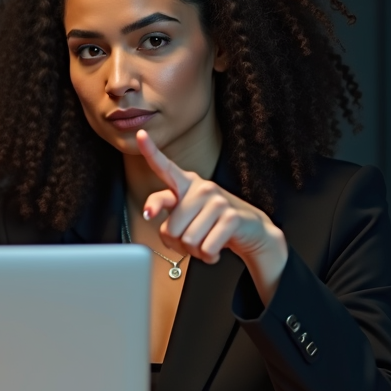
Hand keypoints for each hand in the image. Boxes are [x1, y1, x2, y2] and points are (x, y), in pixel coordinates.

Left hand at [137, 130, 287, 302]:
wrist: (249, 231)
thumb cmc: (210, 223)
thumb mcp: (184, 217)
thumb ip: (163, 213)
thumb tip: (150, 213)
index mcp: (185, 184)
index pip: (164, 168)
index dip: (151, 152)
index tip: (140, 134)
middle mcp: (201, 188)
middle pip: (170, 228)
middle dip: (178, 243)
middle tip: (193, 240)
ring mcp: (218, 201)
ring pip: (188, 240)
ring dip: (195, 251)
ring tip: (206, 241)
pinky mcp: (232, 217)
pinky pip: (206, 248)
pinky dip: (208, 256)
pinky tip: (216, 249)